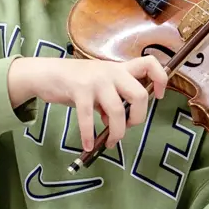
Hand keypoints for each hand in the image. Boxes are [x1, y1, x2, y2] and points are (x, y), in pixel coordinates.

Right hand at [8, 55, 168, 151]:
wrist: (47, 74)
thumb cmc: (75, 82)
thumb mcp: (99, 87)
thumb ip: (111, 100)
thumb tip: (116, 123)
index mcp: (120, 69)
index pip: (150, 64)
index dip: (161, 79)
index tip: (158, 96)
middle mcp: (112, 72)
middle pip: (139, 95)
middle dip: (138, 118)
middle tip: (129, 127)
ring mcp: (96, 80)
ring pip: (117, 110)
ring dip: (117, 132)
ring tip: (110, 142)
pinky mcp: (80, 90)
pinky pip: (89, 118)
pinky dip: (89, 135)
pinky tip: (88, 144)